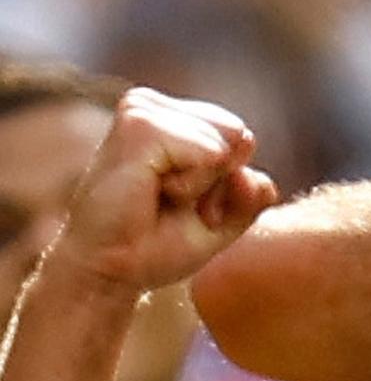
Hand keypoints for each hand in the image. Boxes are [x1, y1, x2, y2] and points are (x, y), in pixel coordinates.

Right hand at [57, 87, 277, 290]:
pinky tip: (152, 193)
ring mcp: (143, 110)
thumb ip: (251, 192)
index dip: (225, 180)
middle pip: (236, 133)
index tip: (184, 204)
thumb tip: (250, 154)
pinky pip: (209, 153)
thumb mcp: (223, 220)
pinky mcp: (139, 126)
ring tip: (159, 199)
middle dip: (217, 181)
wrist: (110, 274)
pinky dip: (192, 185)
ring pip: (222, 143)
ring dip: (201, 185)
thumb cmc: (157, 245)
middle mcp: (153, 106)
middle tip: (172, 205)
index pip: (238, 134)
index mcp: (168, 117)